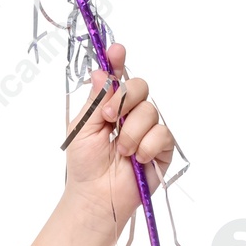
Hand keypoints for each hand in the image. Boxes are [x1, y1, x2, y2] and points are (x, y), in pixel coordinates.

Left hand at [61, 42, 174, 238]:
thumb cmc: (85, 164)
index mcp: (111, 106)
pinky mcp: (162, 147)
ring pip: (150, 110)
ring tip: (121, 151)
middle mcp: (132, 113)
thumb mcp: (83, 128)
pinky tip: (136, 159)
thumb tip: (102, 71)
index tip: (116, 50)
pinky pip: (162, 133)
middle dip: (125, 99)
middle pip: (140, 86)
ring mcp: (149, 129)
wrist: (95, 195)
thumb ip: (95, 100)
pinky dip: (146, 146)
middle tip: (109, 118)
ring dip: (131, 132)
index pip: (118, 77)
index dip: (118, 61)